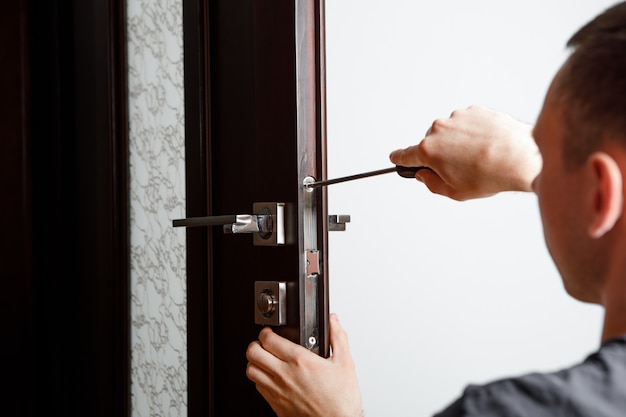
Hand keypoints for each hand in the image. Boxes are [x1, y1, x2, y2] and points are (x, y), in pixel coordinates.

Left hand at [246, 313, 362, 416]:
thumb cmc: (341, 399)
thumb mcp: (345, 363)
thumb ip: (338, 337)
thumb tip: (333, 321)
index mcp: (300, 361)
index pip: (269, 340)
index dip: (266, 332)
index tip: (270, 332)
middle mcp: (285, 375)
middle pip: (253, 353)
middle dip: (256, 344)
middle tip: (263, 343)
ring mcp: (278, 391)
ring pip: (251, 370)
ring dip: (254, 362)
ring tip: (263, 359)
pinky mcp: (276, 405)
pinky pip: (258, 388)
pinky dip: (259, 379)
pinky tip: (270, 377)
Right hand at [389, 106, 541, 200]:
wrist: (521, 157)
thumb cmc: (490, 175)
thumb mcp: (454, 192)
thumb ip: (431, 183)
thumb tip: (425, 175)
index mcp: (429, 150)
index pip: (406, 154)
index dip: (399, 158)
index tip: (395, 157)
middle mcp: (439, 129)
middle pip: (431, 143)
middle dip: (440, 154)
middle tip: (460, 169)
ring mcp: (458, 117)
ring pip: (450, 132)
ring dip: (458, 143)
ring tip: (479, 157)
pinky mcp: (476, 110)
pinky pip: (468, 123)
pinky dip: (474, 133)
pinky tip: (486, 145)